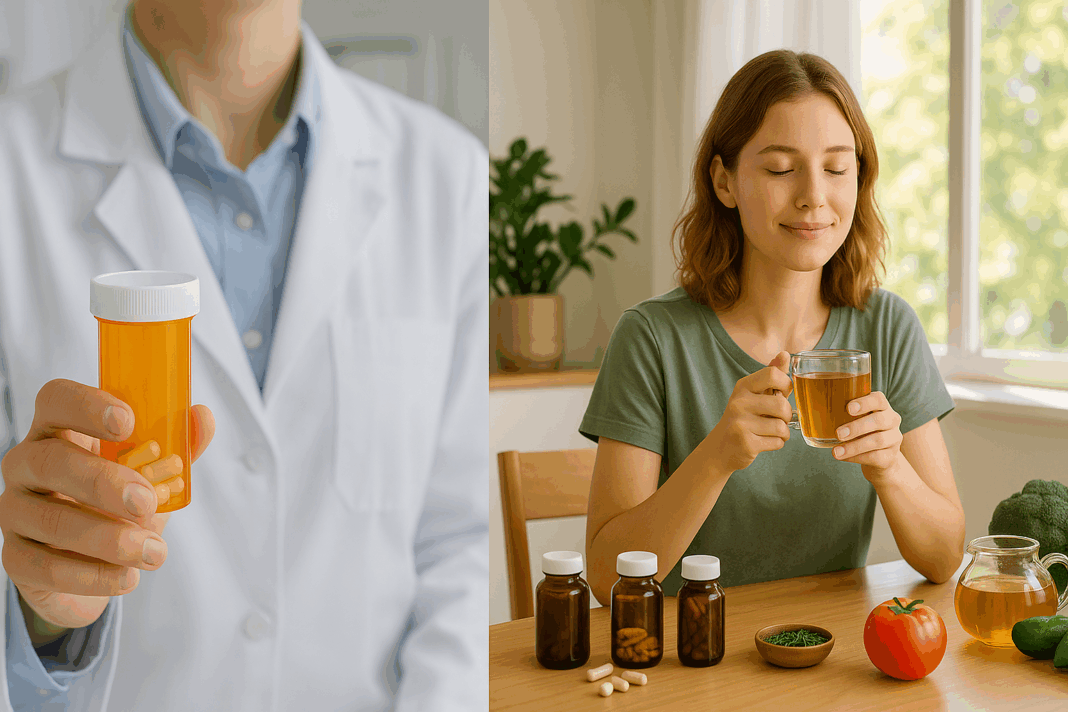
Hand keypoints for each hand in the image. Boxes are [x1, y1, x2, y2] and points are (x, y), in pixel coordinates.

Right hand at [0, 379, 213, 632]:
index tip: (128, 422)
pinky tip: (127, 577)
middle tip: (147, 502)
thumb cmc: (120, 504)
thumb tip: (203, 416)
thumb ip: (177, 446)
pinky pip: (46, 567)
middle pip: (50, 461)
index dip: (86, 405)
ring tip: (153, 552)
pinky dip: (93, 575)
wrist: (93, 565)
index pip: (56, 400)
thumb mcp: (152, 474)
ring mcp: (15, 511)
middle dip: (102, 482)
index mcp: (60, 430)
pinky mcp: (16, 557)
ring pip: (50, 520)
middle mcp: (27, 464)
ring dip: (108, 538)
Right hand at [705, 350, 793, 473]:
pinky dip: (777, 443)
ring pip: (781, 426)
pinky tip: (765, 442)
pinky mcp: (745, 443)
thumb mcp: (755, 394)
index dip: (786, 384)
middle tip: (779, 419)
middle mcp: (739, 402)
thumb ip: (771, 375)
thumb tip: (785, 354)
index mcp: (743, 387)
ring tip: (772, 432)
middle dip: (787, 415)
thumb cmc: (744, 418)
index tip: (783, 393)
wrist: (721, 448)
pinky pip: (777, 442)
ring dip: (783, 432)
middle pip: (781, 405)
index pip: (773, 374)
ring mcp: (740, 423)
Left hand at [831, 390, 902, 480]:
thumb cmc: (862, 433)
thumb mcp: (856, 420)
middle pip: (879, 420)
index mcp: (882, 407)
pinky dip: (857, 457)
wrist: (880, 459)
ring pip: (878, 440)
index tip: (848, 408)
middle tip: (838, 433)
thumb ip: (841, 413)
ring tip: (837, 451)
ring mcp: (894, 439)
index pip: (879, 399)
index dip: (865, 402)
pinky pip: (876, 457)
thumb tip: (807, 411)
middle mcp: (892, 420)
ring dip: (854, 446)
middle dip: (857, 427)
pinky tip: (844, 457)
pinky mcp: (891, 457)